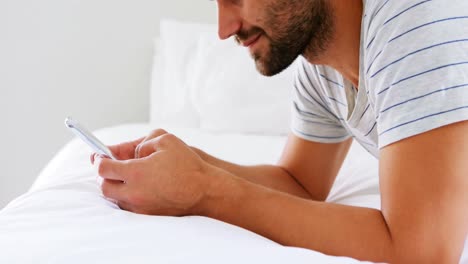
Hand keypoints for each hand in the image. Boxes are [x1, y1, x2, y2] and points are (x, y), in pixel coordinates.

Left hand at [92, 131, 214, 215]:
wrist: (204, 191)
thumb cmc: (187, 164)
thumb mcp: (166, 140)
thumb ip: (143, 143)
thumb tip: (133, 153)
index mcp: (135, 172)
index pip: (103, 168)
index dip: (99, 159)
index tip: (100, 156)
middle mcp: (134, 192)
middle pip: (104, 187)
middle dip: (104, 176)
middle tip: (110, 167)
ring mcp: (140, 206)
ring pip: (115, 199)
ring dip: (116, 187)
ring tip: (126, 177)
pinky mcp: (148, 215)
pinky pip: (129, 207)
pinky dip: (127, 197)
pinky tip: (139, 187)